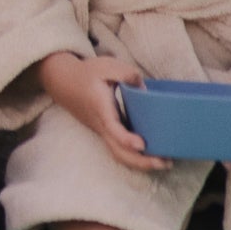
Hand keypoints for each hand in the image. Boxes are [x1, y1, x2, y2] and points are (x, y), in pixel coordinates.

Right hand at [38, 50, 163, 174]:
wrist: (65, 83)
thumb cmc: (87, 74)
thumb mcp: (106, 66)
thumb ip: (126, 73)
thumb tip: (144, 88)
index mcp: (101, 108)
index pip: (113, 128)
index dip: (127, 139)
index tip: (142, 144)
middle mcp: (101, 125)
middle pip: (119, 151)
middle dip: (141, 161)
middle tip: (165, 163)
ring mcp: (103, 131)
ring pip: (119, 154)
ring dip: (140, 163)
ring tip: (164, 163)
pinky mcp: (106, 133)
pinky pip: (119, 150)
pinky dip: (135, 158)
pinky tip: (152, 156)